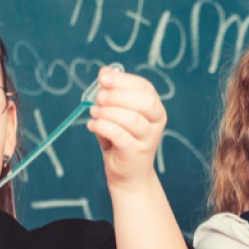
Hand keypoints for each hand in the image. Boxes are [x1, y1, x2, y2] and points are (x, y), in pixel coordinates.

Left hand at [86, 67, 165, 190]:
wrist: (128, 174)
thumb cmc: (121, 139)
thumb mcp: (117, 113)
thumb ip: (112, 94)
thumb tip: (104, 74)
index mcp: (154, 107)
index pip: (144, 87)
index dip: (123, 80)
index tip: (102, 77)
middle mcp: (156, 121)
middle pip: (144, 101)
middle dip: (117, 95)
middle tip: (98, 97)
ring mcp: (148, 138)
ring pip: (132, 119)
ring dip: (108, 112)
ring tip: (94, 113)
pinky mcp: (136, 152)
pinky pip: (120, 135)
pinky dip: (102, 127)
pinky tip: (92, 126)